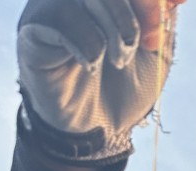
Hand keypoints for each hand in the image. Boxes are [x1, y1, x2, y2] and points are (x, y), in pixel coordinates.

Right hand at [17, 0, 183, 162]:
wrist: (96, 132)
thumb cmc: (122, 89)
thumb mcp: (156, 53)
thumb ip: (163, 19)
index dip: (146, 2)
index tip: (159, 28)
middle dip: (131, 11)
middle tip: (144, 44)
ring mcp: (49, 6)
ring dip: (113, 28)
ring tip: (118, 60)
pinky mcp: (32, 28)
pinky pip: (60, 18)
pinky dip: (88, 44)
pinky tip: (90, 65)